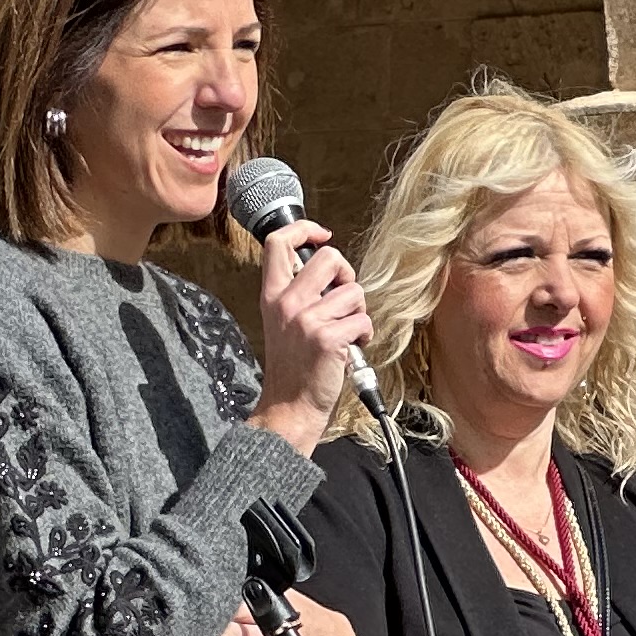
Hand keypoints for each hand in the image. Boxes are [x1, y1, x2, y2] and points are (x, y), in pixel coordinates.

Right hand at [246, 218, 373, 454]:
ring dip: (358, 313)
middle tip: (343, 298)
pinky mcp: (328, 338)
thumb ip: (296, 293)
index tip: (322, 235)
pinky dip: (364, 335)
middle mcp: (286, 303)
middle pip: (330, 258)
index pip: (278, 243)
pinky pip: (363, 320)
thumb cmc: (293, 366)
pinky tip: (349, 349)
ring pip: (354, 292)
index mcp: (271, 296)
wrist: (290, 406)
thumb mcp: (282, 322)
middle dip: (347, 275)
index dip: (304, 229)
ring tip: (344, 332)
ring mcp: (306, 320)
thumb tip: (328, 269)